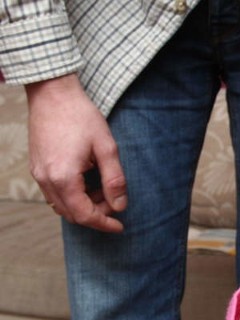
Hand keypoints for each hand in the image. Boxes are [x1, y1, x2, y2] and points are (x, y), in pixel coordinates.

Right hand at [26, 74, 126, 231]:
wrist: (53, 93)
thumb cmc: (81, 116)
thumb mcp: (106, 147)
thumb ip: (114, 179)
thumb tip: (120, 206)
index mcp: (63, 177)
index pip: (84, 215)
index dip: (104, 224)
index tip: (120, 226)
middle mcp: (46, 180)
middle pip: (72, 214)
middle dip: (96, 214)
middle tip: (115, 201)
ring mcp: (38, 174)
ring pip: (62, 205)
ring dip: (84, 205)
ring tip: (104, 189)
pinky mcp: (37, 167)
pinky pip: (54, 193)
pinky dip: (73, 196)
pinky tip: (89, 181)